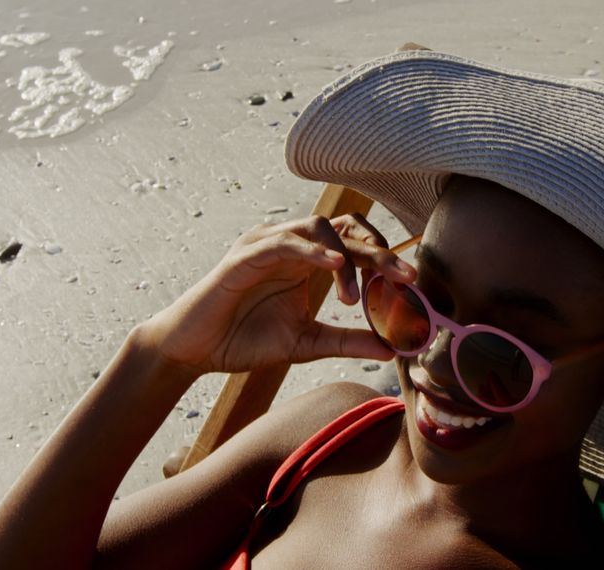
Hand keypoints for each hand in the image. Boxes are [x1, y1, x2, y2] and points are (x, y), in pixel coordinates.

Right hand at [137, 214, 416, 375]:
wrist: (192, 351)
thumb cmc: (245, 340)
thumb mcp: (306, 344)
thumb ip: (346, 341)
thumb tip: (390, 349)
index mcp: (306, 260)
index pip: (354, 242)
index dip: (384, 256)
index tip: (411, 284)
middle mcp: (290, 244)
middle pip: (345, 229)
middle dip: (379, 251)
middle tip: (407, 276)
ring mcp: (266, 244)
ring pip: (319, 227)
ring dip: (347, 256)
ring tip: (359, 294)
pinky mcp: (244, 255)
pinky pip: (284, 242)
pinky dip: (312, 251)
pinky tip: (335, 267)